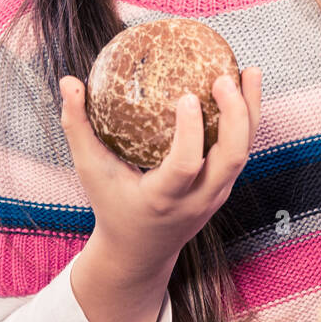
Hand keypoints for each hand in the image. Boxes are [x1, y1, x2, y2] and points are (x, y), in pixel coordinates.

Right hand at [59, 66, 261, 279]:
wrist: (140, 250)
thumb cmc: (112, 205)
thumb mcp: (90, 171)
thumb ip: (77, 127)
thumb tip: (69, 82)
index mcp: (163, 198)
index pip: (186, 166)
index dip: (191, 132)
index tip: (188, 96)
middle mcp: (198, 199)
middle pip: (232, 158)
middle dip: (236, 115)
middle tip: (224, 77)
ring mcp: (216, 195)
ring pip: (245, 152)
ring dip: (250, 111)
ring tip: (250, 71)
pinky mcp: (224, 187)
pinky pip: (242, 150)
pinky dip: (247, 119)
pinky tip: (244, 86)